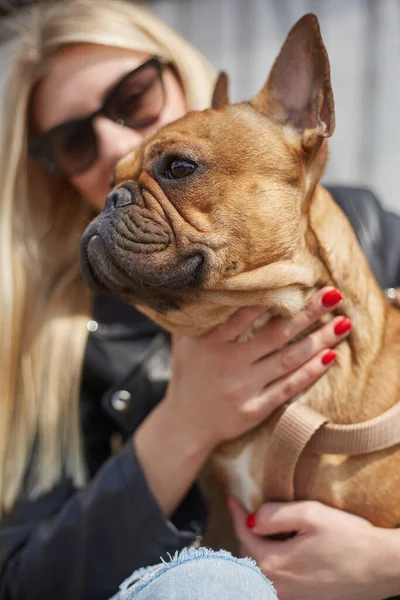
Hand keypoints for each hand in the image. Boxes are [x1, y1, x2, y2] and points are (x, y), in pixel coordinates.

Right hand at [135, 287, 349, 515]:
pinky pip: (288, 387)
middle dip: (307, 313)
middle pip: (275, 334)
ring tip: (343, 323)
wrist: (186, 423)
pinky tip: (330, 356)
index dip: (272, 297)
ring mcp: (244, 388)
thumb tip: (212, 281)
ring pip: (288, 360)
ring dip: (318, 340)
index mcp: (210, 342)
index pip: (244, 314)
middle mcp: (229, 364)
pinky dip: (310, 372)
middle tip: (333, 295)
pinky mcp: (256, 409)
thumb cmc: (188, 373)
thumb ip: (197, 315)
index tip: (297, 281)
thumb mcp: (184, 341)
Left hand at [228, 498, 399, 599]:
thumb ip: (274, 514)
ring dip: (255, 551)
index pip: (243, 535)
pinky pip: (276, 582)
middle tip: (245, 513)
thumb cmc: (349, 539)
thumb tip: (253, 519)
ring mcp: (292, 598)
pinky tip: (280, 551)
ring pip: (260, 572)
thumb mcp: (309, 514)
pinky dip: (269, 566)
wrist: (382, 567)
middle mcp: (278, 588)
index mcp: (274, 565)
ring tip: (259, 531)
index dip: (236, 514)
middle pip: (248, 557)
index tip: (231, 498)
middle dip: (244, 534)